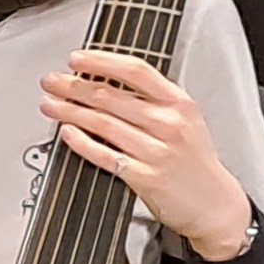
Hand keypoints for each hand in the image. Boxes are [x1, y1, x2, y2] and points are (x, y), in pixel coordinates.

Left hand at [40, 50, 254, 259]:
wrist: (214, 204)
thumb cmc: (194, 161)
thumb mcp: (185, 120)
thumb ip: (152, 100)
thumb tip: (105, 81)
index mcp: (179, 103)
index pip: (136, 71)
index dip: (102, 61)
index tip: (76, 59)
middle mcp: (169, 124)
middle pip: (112, 96)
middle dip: (74, 86)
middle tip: (50, 81)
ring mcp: (157, 151)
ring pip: (104, 124)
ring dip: (70, 111)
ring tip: (49, 105)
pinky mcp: (145, 177)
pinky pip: (105, 156)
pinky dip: (81, 143)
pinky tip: (66, 133)